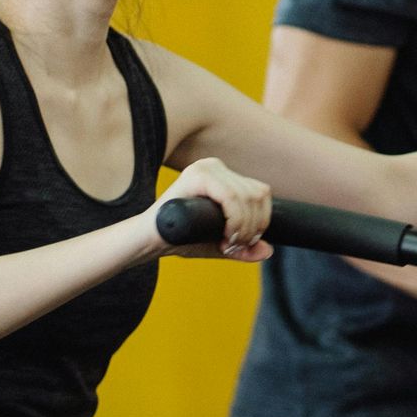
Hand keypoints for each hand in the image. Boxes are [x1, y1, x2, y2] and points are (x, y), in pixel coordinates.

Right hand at [149, 157, 273, 261]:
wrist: (148, 242)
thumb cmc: (180, 239)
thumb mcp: (218, 244)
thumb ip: (243, 247)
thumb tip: (268, 250)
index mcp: (222, 175)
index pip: (260, 191)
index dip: (262, 219)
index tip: (245, 241)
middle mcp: (215, 166)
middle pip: (258, 193)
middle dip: (255, 225)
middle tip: (236, 245)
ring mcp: (205, 167)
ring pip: (247, 196)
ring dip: (245, 226)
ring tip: (229, 244)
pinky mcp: (197, 174)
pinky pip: (231, 196)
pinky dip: (235, 220)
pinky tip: (226, 235)